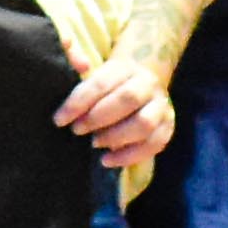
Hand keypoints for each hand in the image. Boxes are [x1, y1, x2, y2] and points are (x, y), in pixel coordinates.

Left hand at [51, 54, 175, 175]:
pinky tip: (108, 159)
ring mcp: (161, 105)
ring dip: (116, 137)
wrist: (140, 83)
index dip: (79, 102)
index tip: (60, 119)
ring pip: (144, 123)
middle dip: (98, 118)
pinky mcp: (168, 126)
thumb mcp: (92, 72)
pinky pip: (154, 144)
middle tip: (77, 130)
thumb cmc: (107, 84)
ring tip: (94, 143)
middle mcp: (148, 84)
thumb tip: (69, 71)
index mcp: (125, 68)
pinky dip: (129, 156)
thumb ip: (77, 69)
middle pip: (127, 99)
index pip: (101, 83)